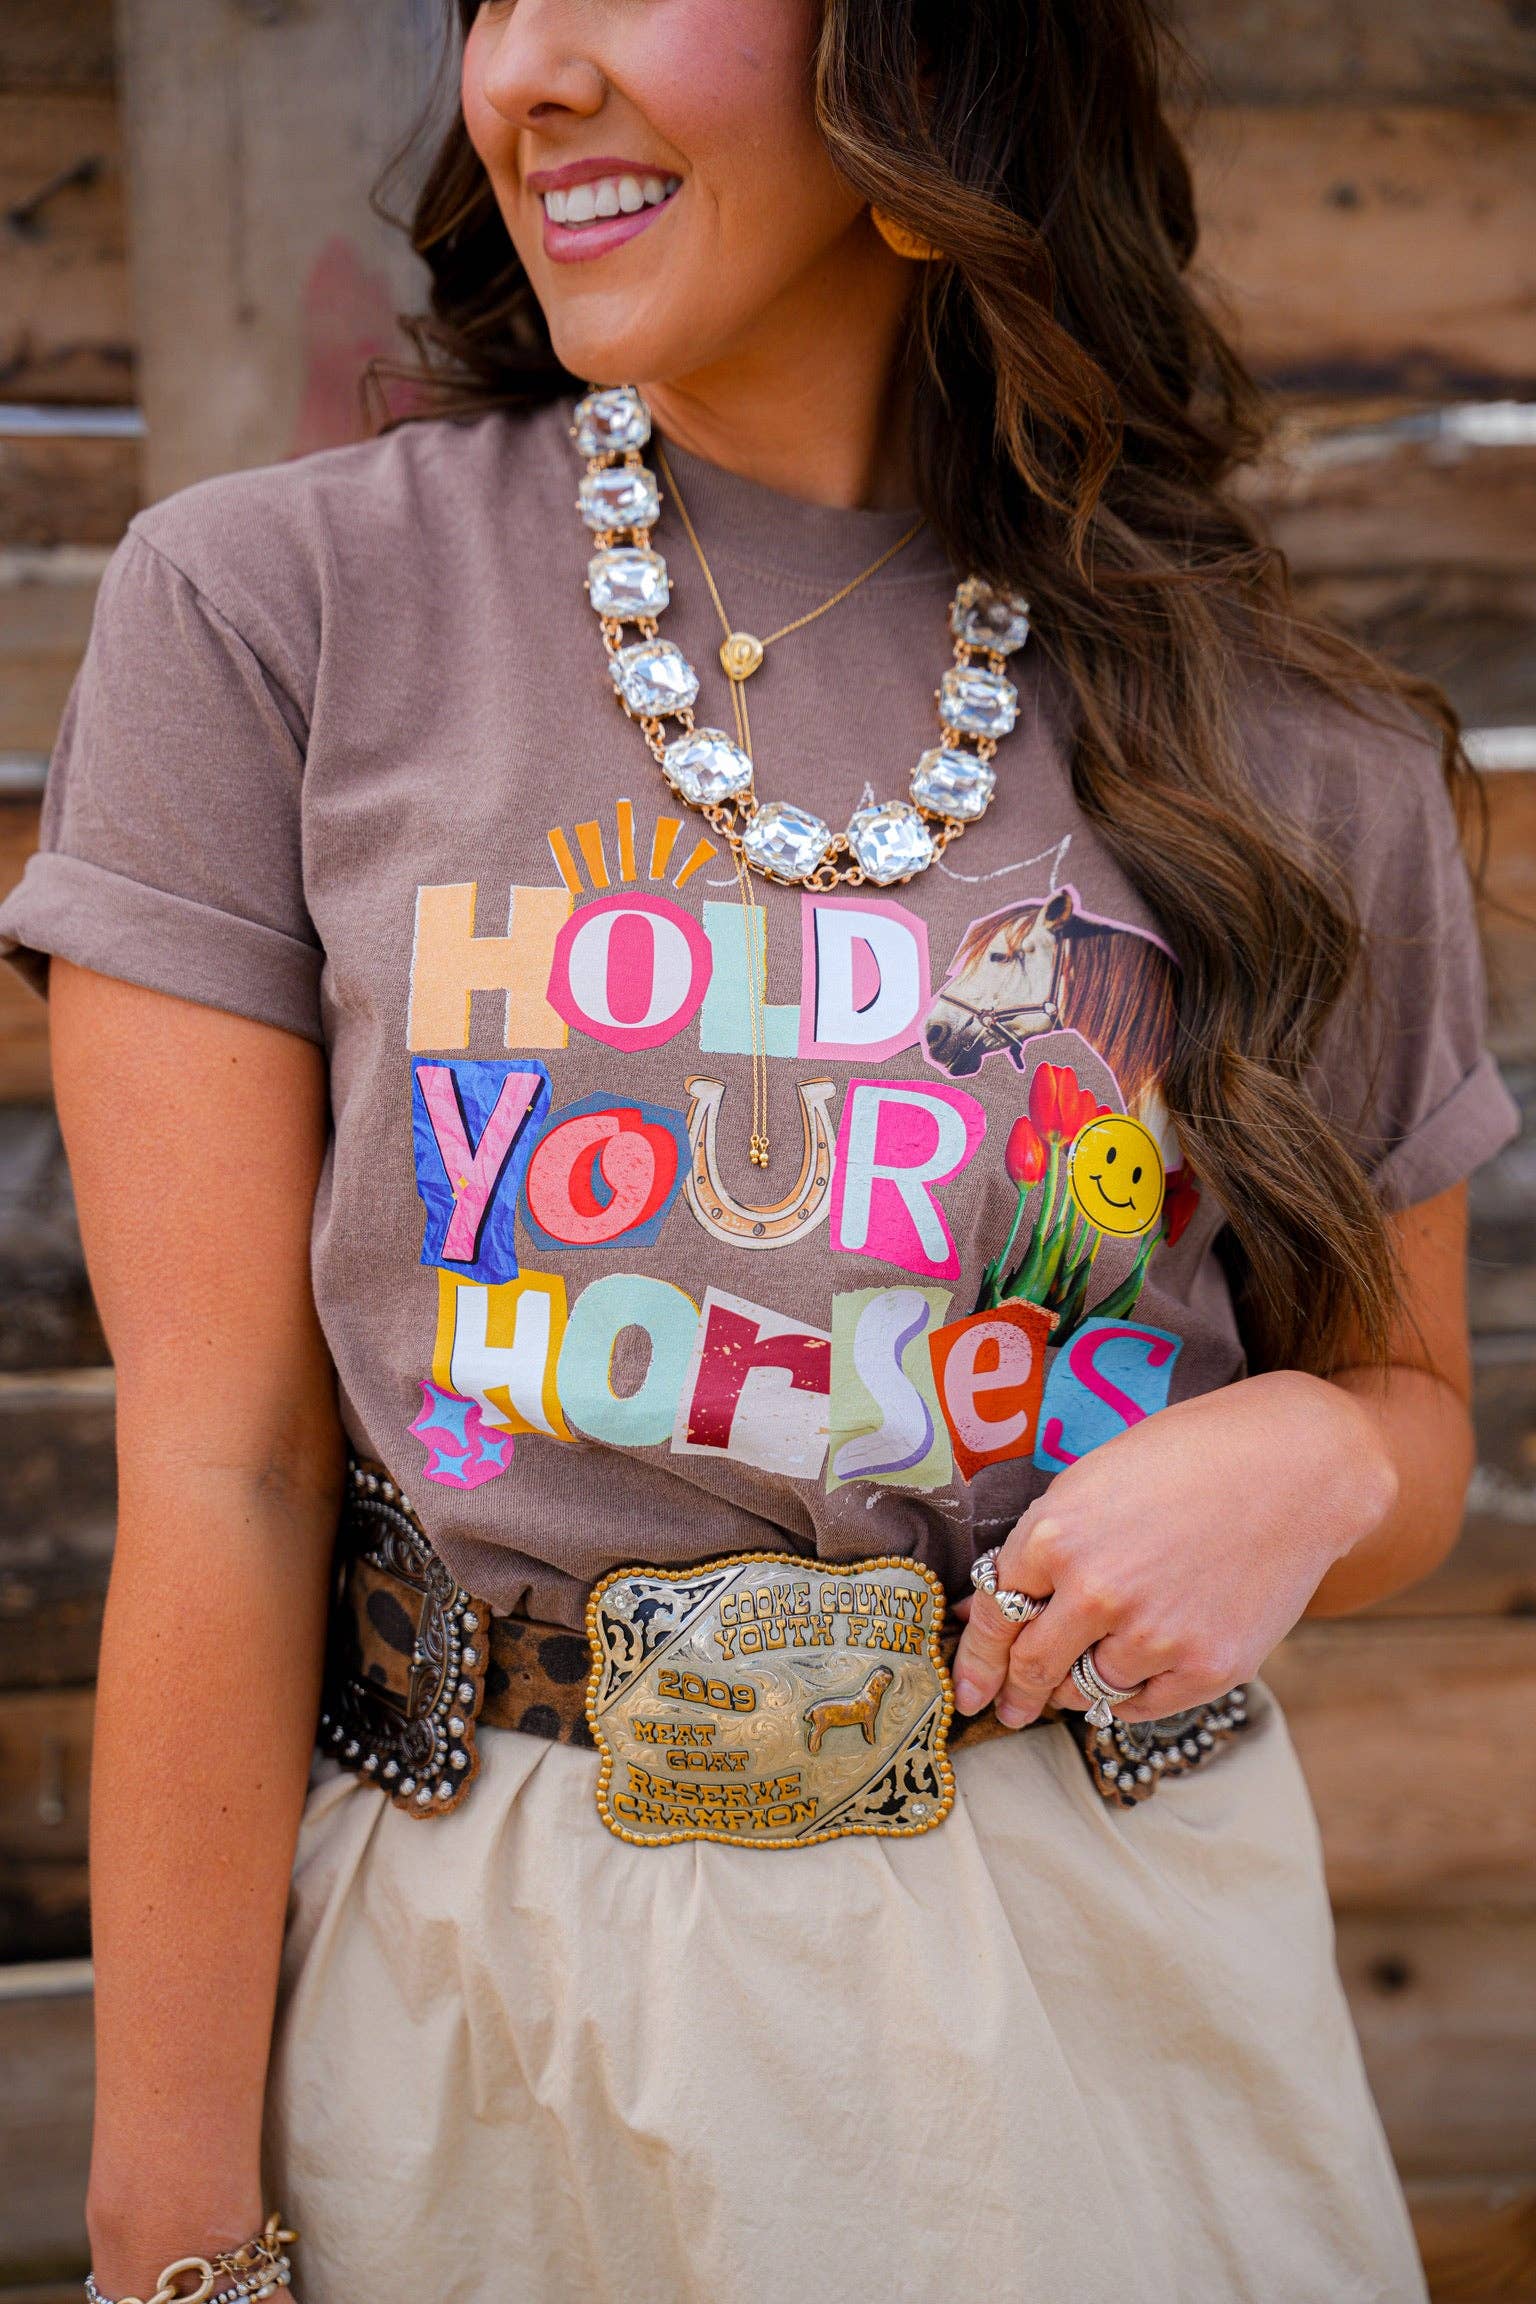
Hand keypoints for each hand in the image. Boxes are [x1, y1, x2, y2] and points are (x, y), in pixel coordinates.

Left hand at [952, 1371, 1396, 1727]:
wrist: (1296, 1468)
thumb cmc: (1188, 1459)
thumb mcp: (1093, 1482)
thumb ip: (1037, 1548)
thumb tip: (976, 1610)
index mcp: (1056, 1536)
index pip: (995, 1616)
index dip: (974, 1658)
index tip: (966, 1690)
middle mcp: (1096, 1593)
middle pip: (1032, 1665)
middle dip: (1013, 1693)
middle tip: (1007, 1708)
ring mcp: (1153, 1636)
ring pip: (1086, 1691)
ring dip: (1074, 1691)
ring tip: (1076, 1683)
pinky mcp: (1207, 1668)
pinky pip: (1141, 1706)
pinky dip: (1128, 1697)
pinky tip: (1131, 1678)